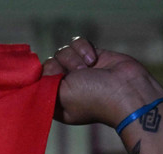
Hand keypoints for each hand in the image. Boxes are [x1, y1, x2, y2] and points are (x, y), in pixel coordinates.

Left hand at [42, 37, 162, 127]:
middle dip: (61, 66)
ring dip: (74, 58)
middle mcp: (65, 86)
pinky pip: (76, 43)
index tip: (50, 78)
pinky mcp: (90, 56)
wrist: (126, 89)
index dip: (41, 77)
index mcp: (55, 101)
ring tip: (89, 69)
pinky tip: (95, 60)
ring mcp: (78, 70)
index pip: (37, 82)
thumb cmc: (94, 98)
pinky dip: (85, 48)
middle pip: (48, 63)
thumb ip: (43, 84)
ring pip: (62, 51)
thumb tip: (35, 73)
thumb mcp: (60, 96)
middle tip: (76, 76)